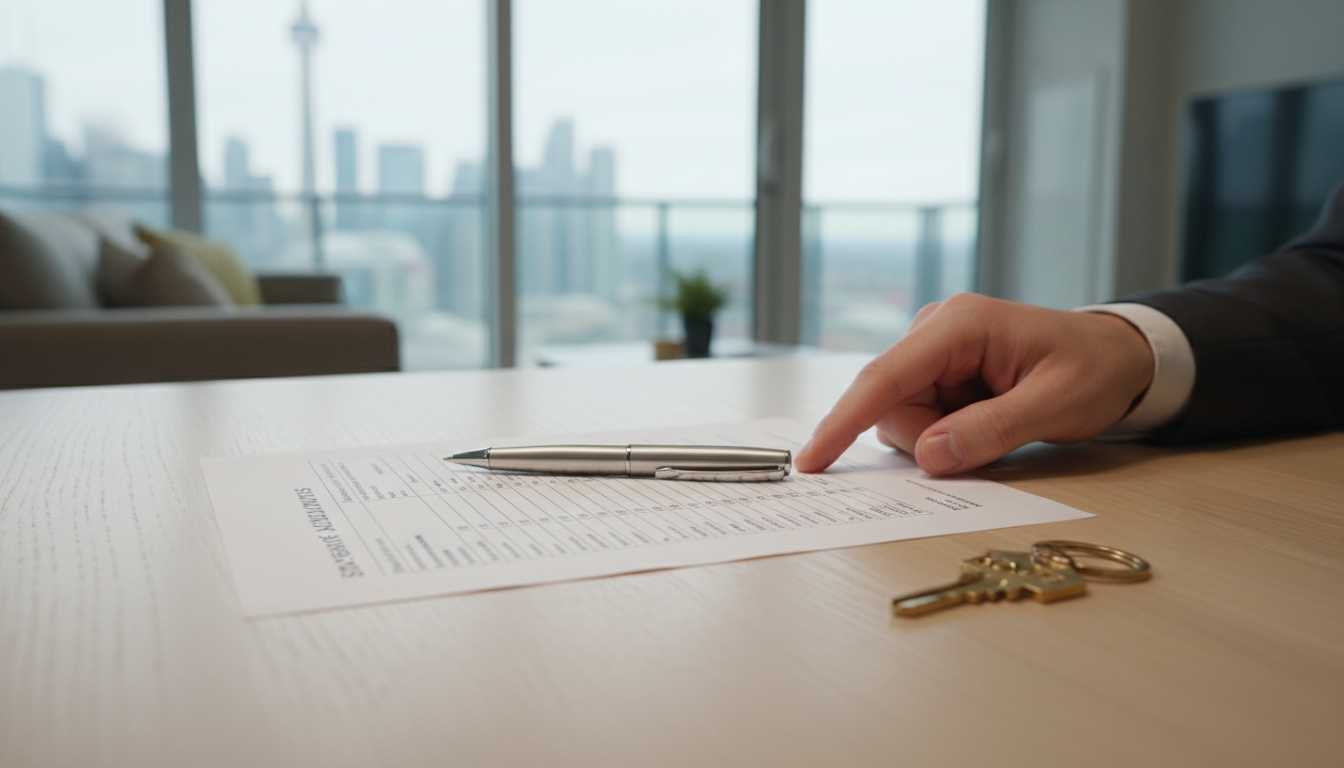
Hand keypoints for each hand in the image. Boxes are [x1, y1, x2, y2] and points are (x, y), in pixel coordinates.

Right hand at [794, 294, 1154, 475]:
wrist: (1118, 354)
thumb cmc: (1094, 371)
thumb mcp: (1055, 406)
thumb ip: (991, 431)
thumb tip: (929, 457)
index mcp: (959, 325)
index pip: (884, 378)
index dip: (843, 422)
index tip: (812, 460)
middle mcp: (935, 329)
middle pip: (891, 405)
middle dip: (927, 440)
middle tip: (987, 443)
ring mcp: (932, 349)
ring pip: (901, 415)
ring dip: (939, 437)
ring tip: (996, 424)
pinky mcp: (936, 368)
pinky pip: (918, 414)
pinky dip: (944, 432)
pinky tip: (983, 420)